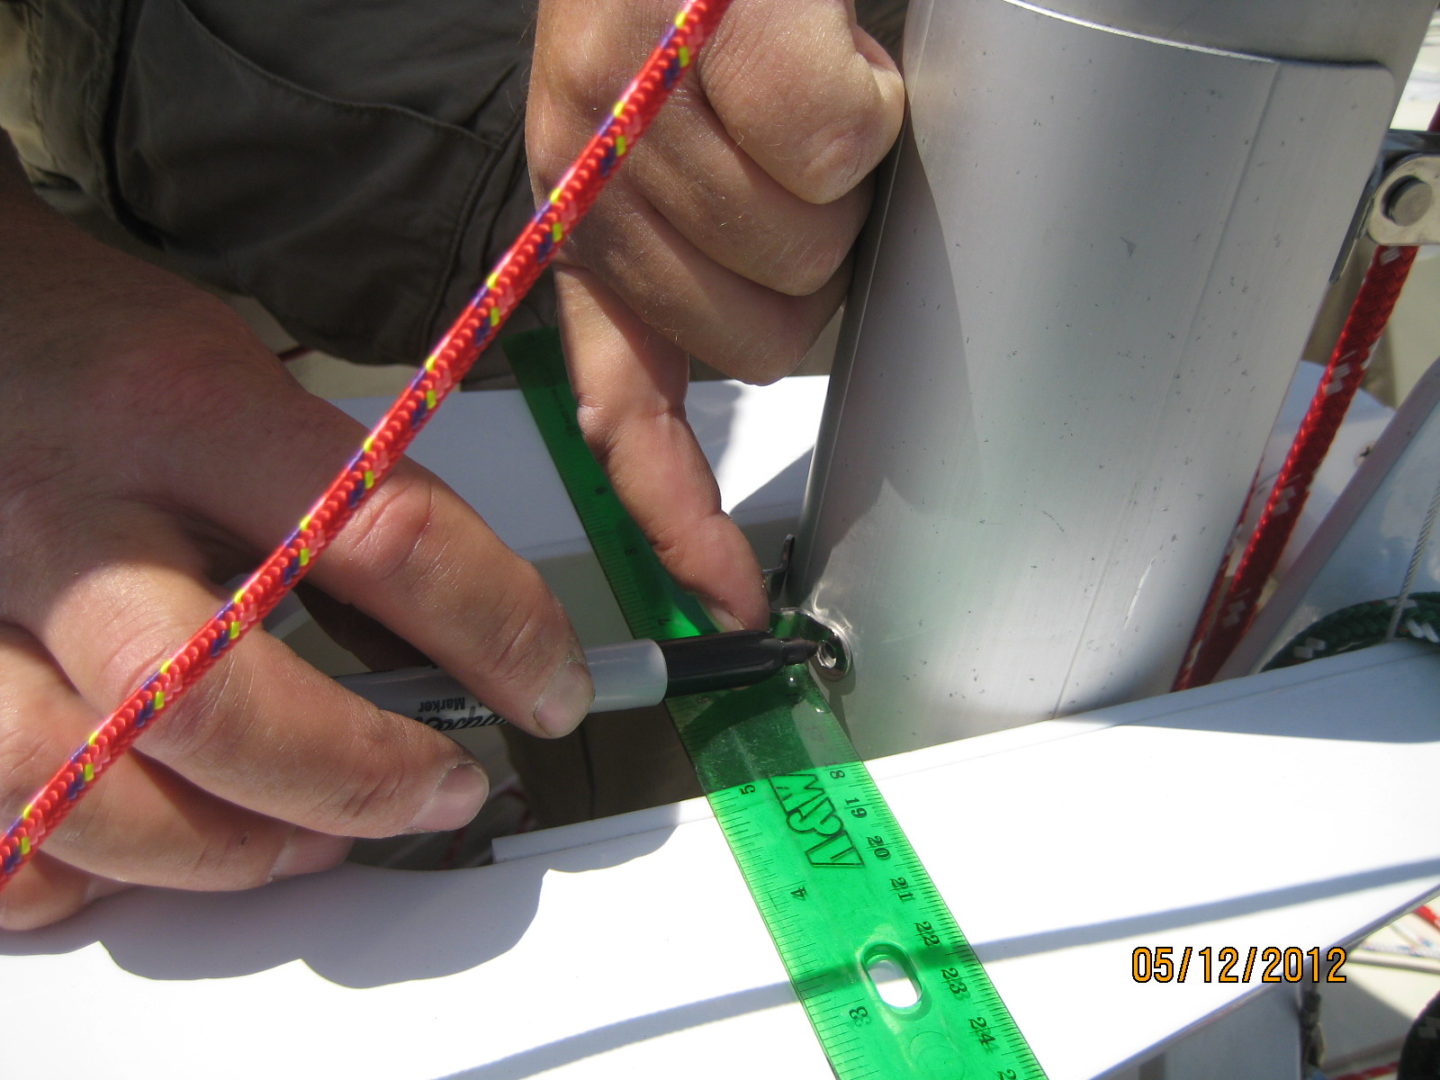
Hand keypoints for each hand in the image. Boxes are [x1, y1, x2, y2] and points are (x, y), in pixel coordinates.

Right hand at [0, 151, 592, 929]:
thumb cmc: (107, 353)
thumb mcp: (245, 381)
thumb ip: (338, 500)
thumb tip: (458, 640)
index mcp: (182, 411)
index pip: (379, 533)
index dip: (495, 631)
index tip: (553, 689)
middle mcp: (68, 516)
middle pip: (203, 695)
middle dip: (353, 775)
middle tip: (445, 791)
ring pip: (78, 787)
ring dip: (225, 848)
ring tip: (316, 840)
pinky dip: (78, 871)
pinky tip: (157, 856)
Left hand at [527, 0, 903, 628]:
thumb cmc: (702, 2)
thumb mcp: (686, 148)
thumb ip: (696, 262)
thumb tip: (775, 349)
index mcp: (583, 216)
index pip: (625, 409)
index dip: (680, 515)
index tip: (731, 595)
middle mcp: (588, 171)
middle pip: (761, 336)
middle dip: (814, 271)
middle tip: (815, 173)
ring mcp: (635, 112)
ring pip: (805, 244)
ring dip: (845, 184)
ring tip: (821, 87)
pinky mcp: (714, 42)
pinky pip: (825, 151)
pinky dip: (862, 113)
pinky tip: (840, 49)